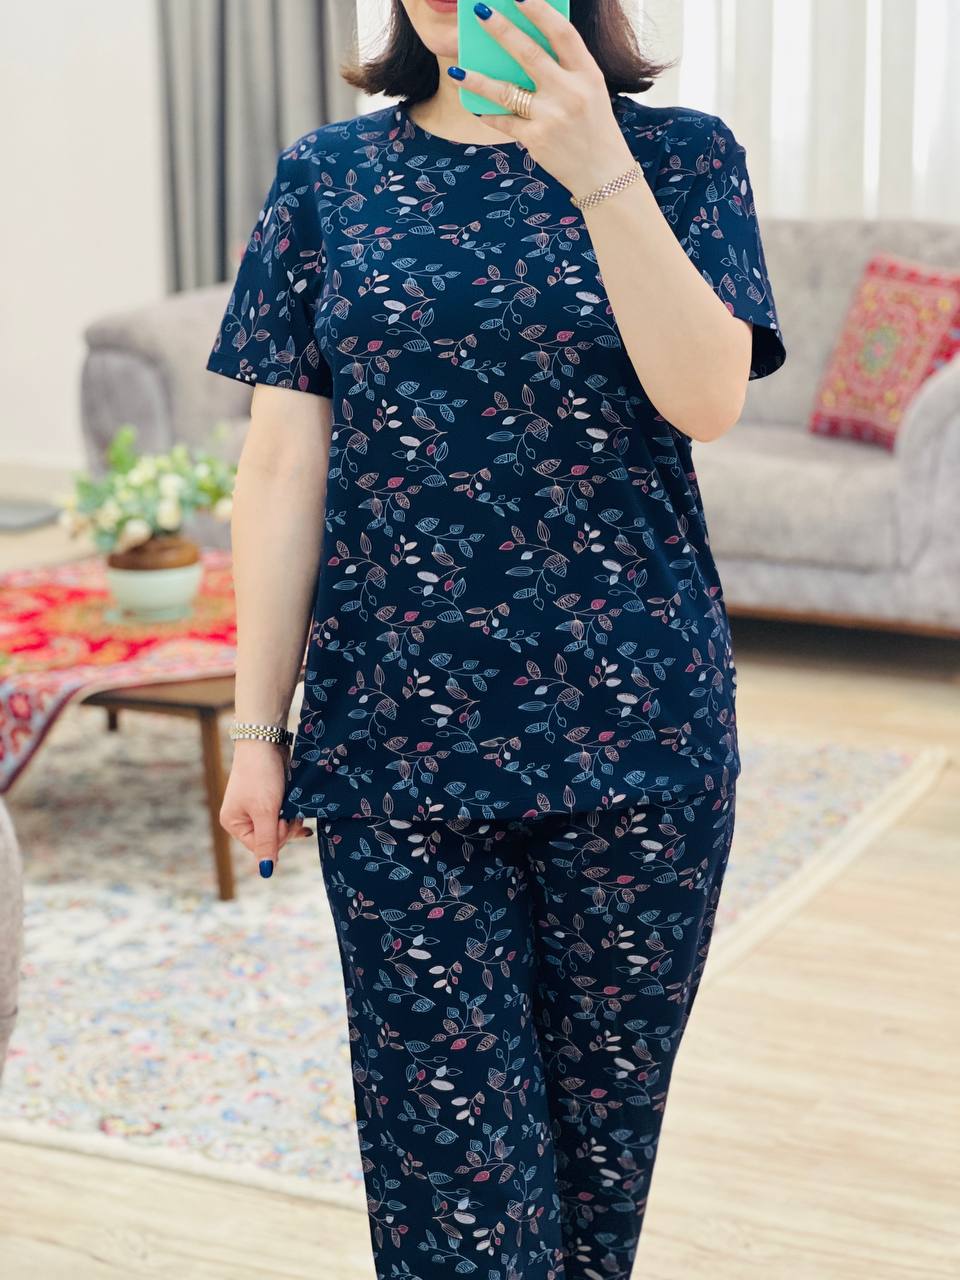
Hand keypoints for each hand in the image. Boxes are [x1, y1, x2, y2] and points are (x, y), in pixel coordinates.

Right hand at [219, 739, 311, 876]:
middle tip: (289, 812)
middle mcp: (242, 818)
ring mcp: (255, 808)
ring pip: (279, 827)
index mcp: (233, 824)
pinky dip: (291, 813)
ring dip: (290, 820)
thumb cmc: (261, 776)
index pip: (261, 847)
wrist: (266, 741)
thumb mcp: (265, 811)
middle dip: (285, 828)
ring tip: (293, 806)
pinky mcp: (268, 799)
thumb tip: (266, 872)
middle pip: (271, 839)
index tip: (283, 819)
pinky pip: (282, 815)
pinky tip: (301, 815)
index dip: (277, 837)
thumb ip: (267, 842)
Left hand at [453, 0, 635, 196]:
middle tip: (479, 11)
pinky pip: (504, 121)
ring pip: (506, 91)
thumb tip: (526, 42)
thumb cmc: (594, 125)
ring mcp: (551, 117)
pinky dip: (488, 114)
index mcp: (588, 74)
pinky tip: (475, 106)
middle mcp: (570, 93)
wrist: (602, 173)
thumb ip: (567, 67)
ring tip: (457, 71)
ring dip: (478, 79)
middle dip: (501, 30)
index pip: (562, 34)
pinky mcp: (536, 139)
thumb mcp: (592, 90)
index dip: (540, 11)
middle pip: (529, 54)